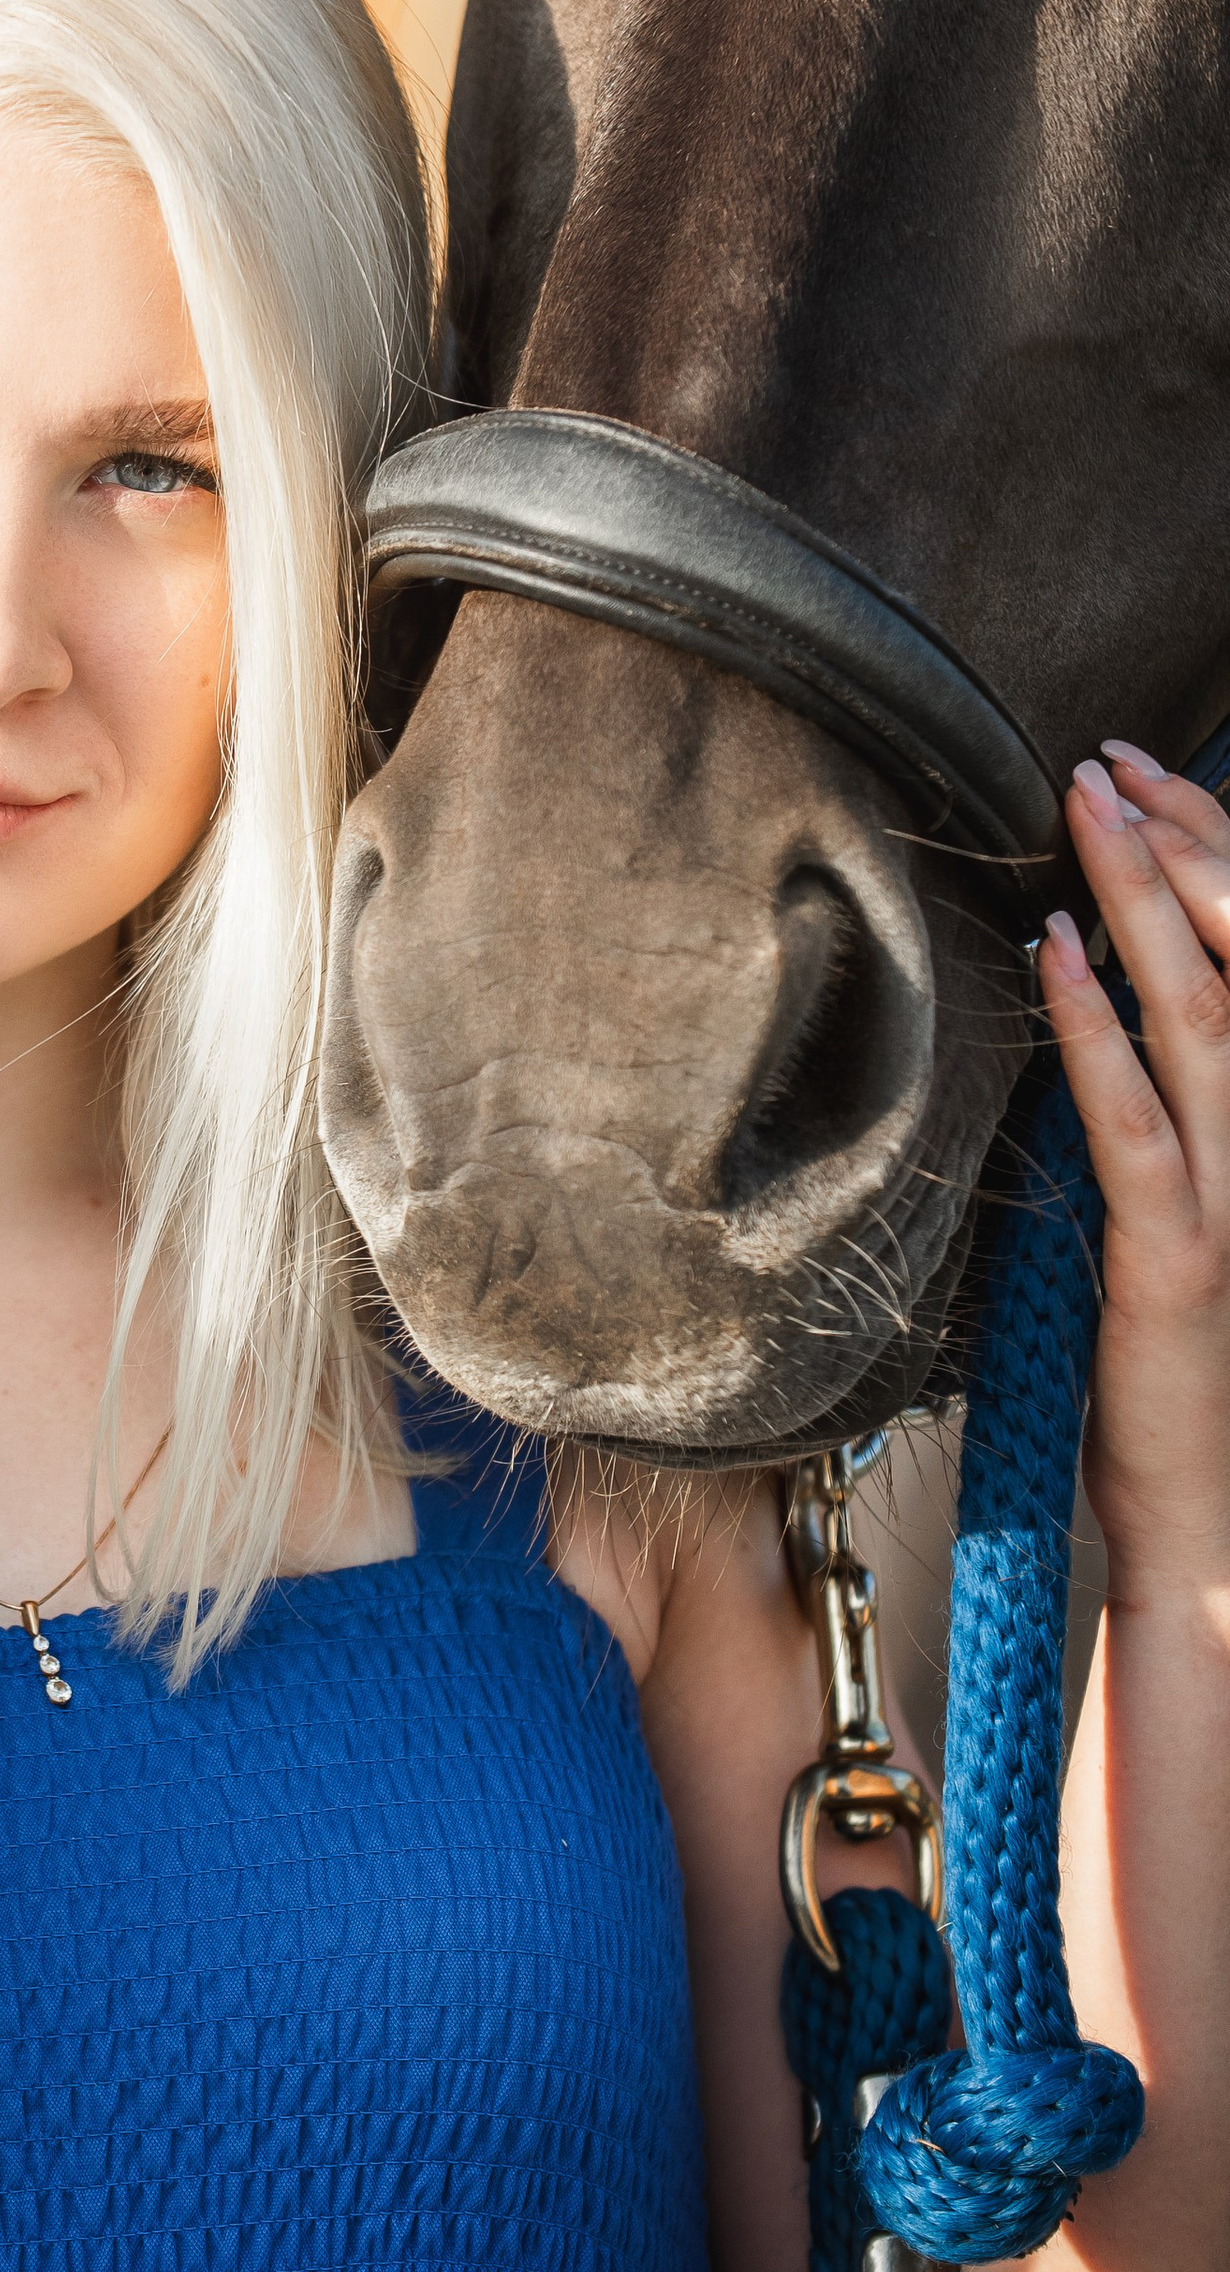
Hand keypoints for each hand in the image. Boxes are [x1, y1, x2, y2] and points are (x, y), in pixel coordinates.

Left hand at [1043, 746, 1229, 1588]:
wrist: (1215, 1510)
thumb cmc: (1190, 1357)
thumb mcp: (1182, 1205)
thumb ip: (1159, 1104)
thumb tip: (1095, 995)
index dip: (1210, 856)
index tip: (1141, 776)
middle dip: (1174, 848)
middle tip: (1104, 761)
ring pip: (1200, 1014)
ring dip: (1135, 904)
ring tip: (1082, 814)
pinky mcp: (1178, 1251)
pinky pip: (1135, 1121)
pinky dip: (1094, 1029)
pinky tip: (1057, 954)